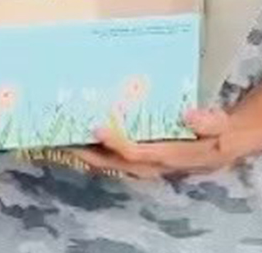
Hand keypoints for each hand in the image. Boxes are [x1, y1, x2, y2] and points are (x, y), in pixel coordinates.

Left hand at [69, 108, 241, 178]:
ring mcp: (143, 164)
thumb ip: (209, 121)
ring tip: (60, 140)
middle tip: (61, 140)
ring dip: (86, 154)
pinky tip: (76, 137)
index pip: (137, 154)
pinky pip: (112, 158)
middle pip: (114, 163)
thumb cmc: (216, 132)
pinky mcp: (139, 158)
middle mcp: (152, 164)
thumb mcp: (219, 125)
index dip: (116, 143)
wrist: (219, 145)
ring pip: (110, 163)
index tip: (97, 127)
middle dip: (87, 154)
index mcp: (169, 156)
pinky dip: (94, 150)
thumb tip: (189, 116)